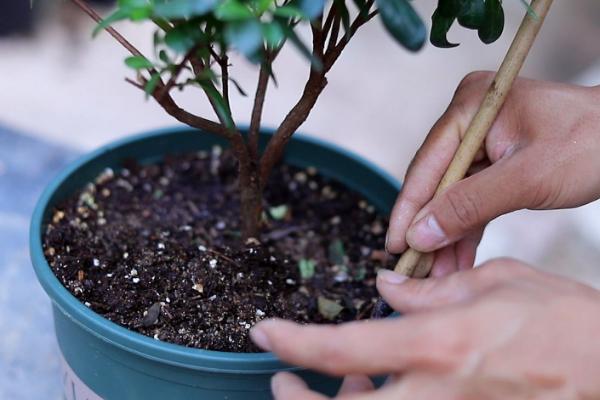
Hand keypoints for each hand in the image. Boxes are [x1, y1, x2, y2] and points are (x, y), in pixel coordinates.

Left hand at [251, 259, 599, 398]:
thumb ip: (428, 292)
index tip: (264, 332)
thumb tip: (384, 288)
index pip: (343, 347)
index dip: (293, 343)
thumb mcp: (494, 282)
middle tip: (282, 382)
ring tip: (342, 379)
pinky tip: (386, 384)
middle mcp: (436, 392)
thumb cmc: (562, 319)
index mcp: (438, 344)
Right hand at [386, 72, 599, 275]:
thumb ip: (469, 205)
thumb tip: (420, 234)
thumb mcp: (528, 178)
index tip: (395, 245)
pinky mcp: (494, 159)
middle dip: (429, 227)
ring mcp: (481, 138)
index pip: (428, 163)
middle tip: (414, 267)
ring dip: (446, 233)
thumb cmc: (593, 144)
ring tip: (437, 272)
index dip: (410, 208)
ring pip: (452, 194)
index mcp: (471, 106)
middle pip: (436, 181)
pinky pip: (472, 196)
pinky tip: (457, 257)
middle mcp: (469, 119)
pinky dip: (467, 227)